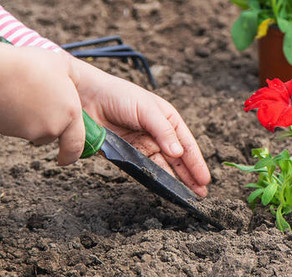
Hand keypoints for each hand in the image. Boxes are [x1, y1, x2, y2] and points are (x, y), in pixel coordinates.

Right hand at [0, 42, 85, 165]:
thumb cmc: (31, 65)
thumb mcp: (63, 66)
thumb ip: (73, 79)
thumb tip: (74, 83)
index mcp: (70, 113)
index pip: (75, 144)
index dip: (71, 154)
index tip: (66, 159)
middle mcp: (51, 127)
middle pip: (51, 133)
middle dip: (47, 121)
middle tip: (38, 97)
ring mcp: (28, 131)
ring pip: (31, 130)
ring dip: (29, 117)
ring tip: (23, 92)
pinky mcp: (7, 130)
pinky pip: (12, 126)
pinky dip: (11, 116)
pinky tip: (7, 96)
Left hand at [71, 58, 210, 196]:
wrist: (87, 97)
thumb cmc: (120, 95)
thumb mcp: (147, 109)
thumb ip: (163, 131)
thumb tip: (179, 153)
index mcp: (169, 120)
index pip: (187, 144)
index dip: (196, 162)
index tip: (205, 179)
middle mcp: (159, 134)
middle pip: (178, 159)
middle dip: (190, 176)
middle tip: (201, 194)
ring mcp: (143, 144)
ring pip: (163, 166)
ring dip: (175, 180)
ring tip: (186, 196)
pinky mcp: (127, 153)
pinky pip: (144, 168)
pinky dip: (154, 178)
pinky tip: (164, 188)